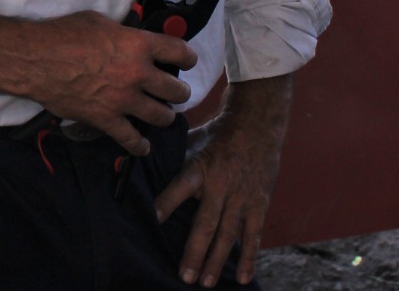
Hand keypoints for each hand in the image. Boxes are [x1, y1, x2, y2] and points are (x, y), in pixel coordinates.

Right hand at [0, 10, 195, 154]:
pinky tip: (142, 146)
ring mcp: (123, 100)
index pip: (179, 52)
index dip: (187, 57)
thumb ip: (124, 33)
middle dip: (178, 91)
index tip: (186, 61)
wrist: (35, 60)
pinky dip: (139, 146)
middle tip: (173, 90)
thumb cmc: (62, 35)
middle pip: (176, 90)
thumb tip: (133, 38)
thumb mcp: (99, 22)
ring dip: (164, 116)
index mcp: (138, 45)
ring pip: (162, 116)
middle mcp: (137, 74)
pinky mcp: (107, 120)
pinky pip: (131, 139)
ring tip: (161, 113)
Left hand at [154, 74, 293, 286]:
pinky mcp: (259, 203)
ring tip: (206, 282)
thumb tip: (139, 164)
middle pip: (206, 223)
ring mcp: (242, 197)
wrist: (258, 123)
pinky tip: (244, 278)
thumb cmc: (219, 133)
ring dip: (218, 261)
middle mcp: (220, 185)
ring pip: (228, 234)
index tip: (152, 219)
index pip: (180, 187)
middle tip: (184, 276)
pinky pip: (253, 234)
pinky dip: (249, 257)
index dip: (166, 203)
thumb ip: (172, 157)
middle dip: (195, 252)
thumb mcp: (192, 140)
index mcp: (200, 168)